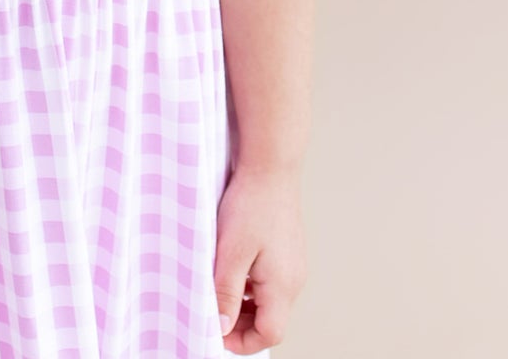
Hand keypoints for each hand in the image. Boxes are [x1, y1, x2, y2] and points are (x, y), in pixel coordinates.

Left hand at [214, 162, 305, 351]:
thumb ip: (226, 294)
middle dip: (241, 325)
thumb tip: (221, 329)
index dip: (242, 341)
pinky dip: (251, 286)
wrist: (270, 165)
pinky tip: (233, 268)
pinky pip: (270, 283)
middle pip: (270, 321)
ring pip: (269, 302)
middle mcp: (294, 280)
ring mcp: (293, 265)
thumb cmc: (251, 204)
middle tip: (213, 311)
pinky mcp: (288, 252)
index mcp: (283, 285)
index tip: (215, 331)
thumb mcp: (230, 252)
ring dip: (244, 305)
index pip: (269, 334)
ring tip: (219, 288)